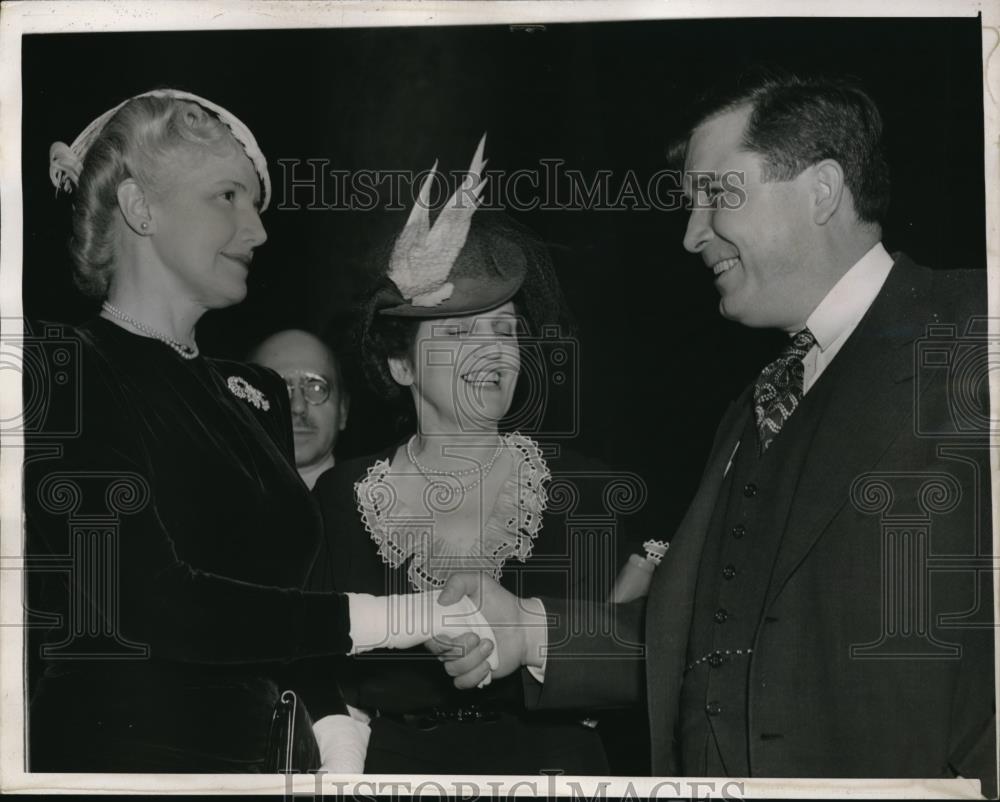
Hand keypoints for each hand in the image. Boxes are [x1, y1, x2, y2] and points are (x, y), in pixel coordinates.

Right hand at [431, 572, 546, 689]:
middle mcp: (452, 640)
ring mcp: (462, 658)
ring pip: (452, 668)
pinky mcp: (473, 672)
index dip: (434, 637)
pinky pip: (462, 682)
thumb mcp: (480, 582)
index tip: (447, 633)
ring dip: (473, 658)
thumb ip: (458, 582)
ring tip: (489, 645)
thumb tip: (441, 599)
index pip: (428, 634)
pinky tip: (488, 663)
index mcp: (447, 621)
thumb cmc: (501, 604)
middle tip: (476, 636)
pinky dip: (475, 675)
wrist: (524, 626)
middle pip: (439, 653)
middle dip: (458, 647)